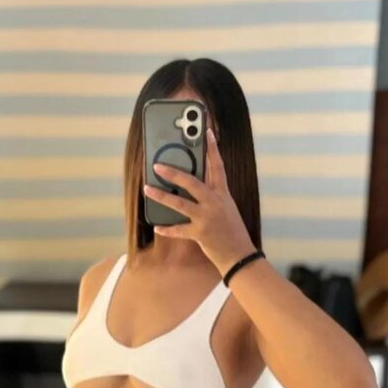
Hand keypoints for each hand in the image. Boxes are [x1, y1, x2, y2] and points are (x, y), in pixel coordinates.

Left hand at [143, 127, 255, 275]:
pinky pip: (179, 230)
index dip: (212, 148)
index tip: (207, 132)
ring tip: (147, 188)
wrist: (239, 254)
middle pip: (192, 182)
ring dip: (162, 196)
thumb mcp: (227, 208)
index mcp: (223, 194)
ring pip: (180, 203)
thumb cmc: (232, 231)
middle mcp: (214, 202)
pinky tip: (157, 226)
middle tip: (158, 165)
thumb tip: (195, 186)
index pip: (218, 166)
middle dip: (173, 173)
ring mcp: (206, 217)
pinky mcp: (199, 233)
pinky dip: (167, 229)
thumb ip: (213, 196)